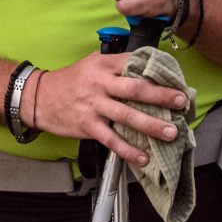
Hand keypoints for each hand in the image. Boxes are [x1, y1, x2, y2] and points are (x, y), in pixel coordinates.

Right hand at [30, 51, 189, 166]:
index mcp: (104, 64)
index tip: (177, 79)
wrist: (40, 97)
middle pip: (135, 89)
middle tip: (181, 102)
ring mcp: (94, 105)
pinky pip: (112, 140)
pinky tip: (143, 157)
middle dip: (161, 96)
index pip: (134, 63)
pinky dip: (128, 150)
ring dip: (151, 125)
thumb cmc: (72, 80)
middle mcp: (100, 83)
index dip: (157, 71)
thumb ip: (118, 65)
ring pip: (127, 116)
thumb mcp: (93, 63)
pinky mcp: (88, 126)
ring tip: (171, 132)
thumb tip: (149, 68)